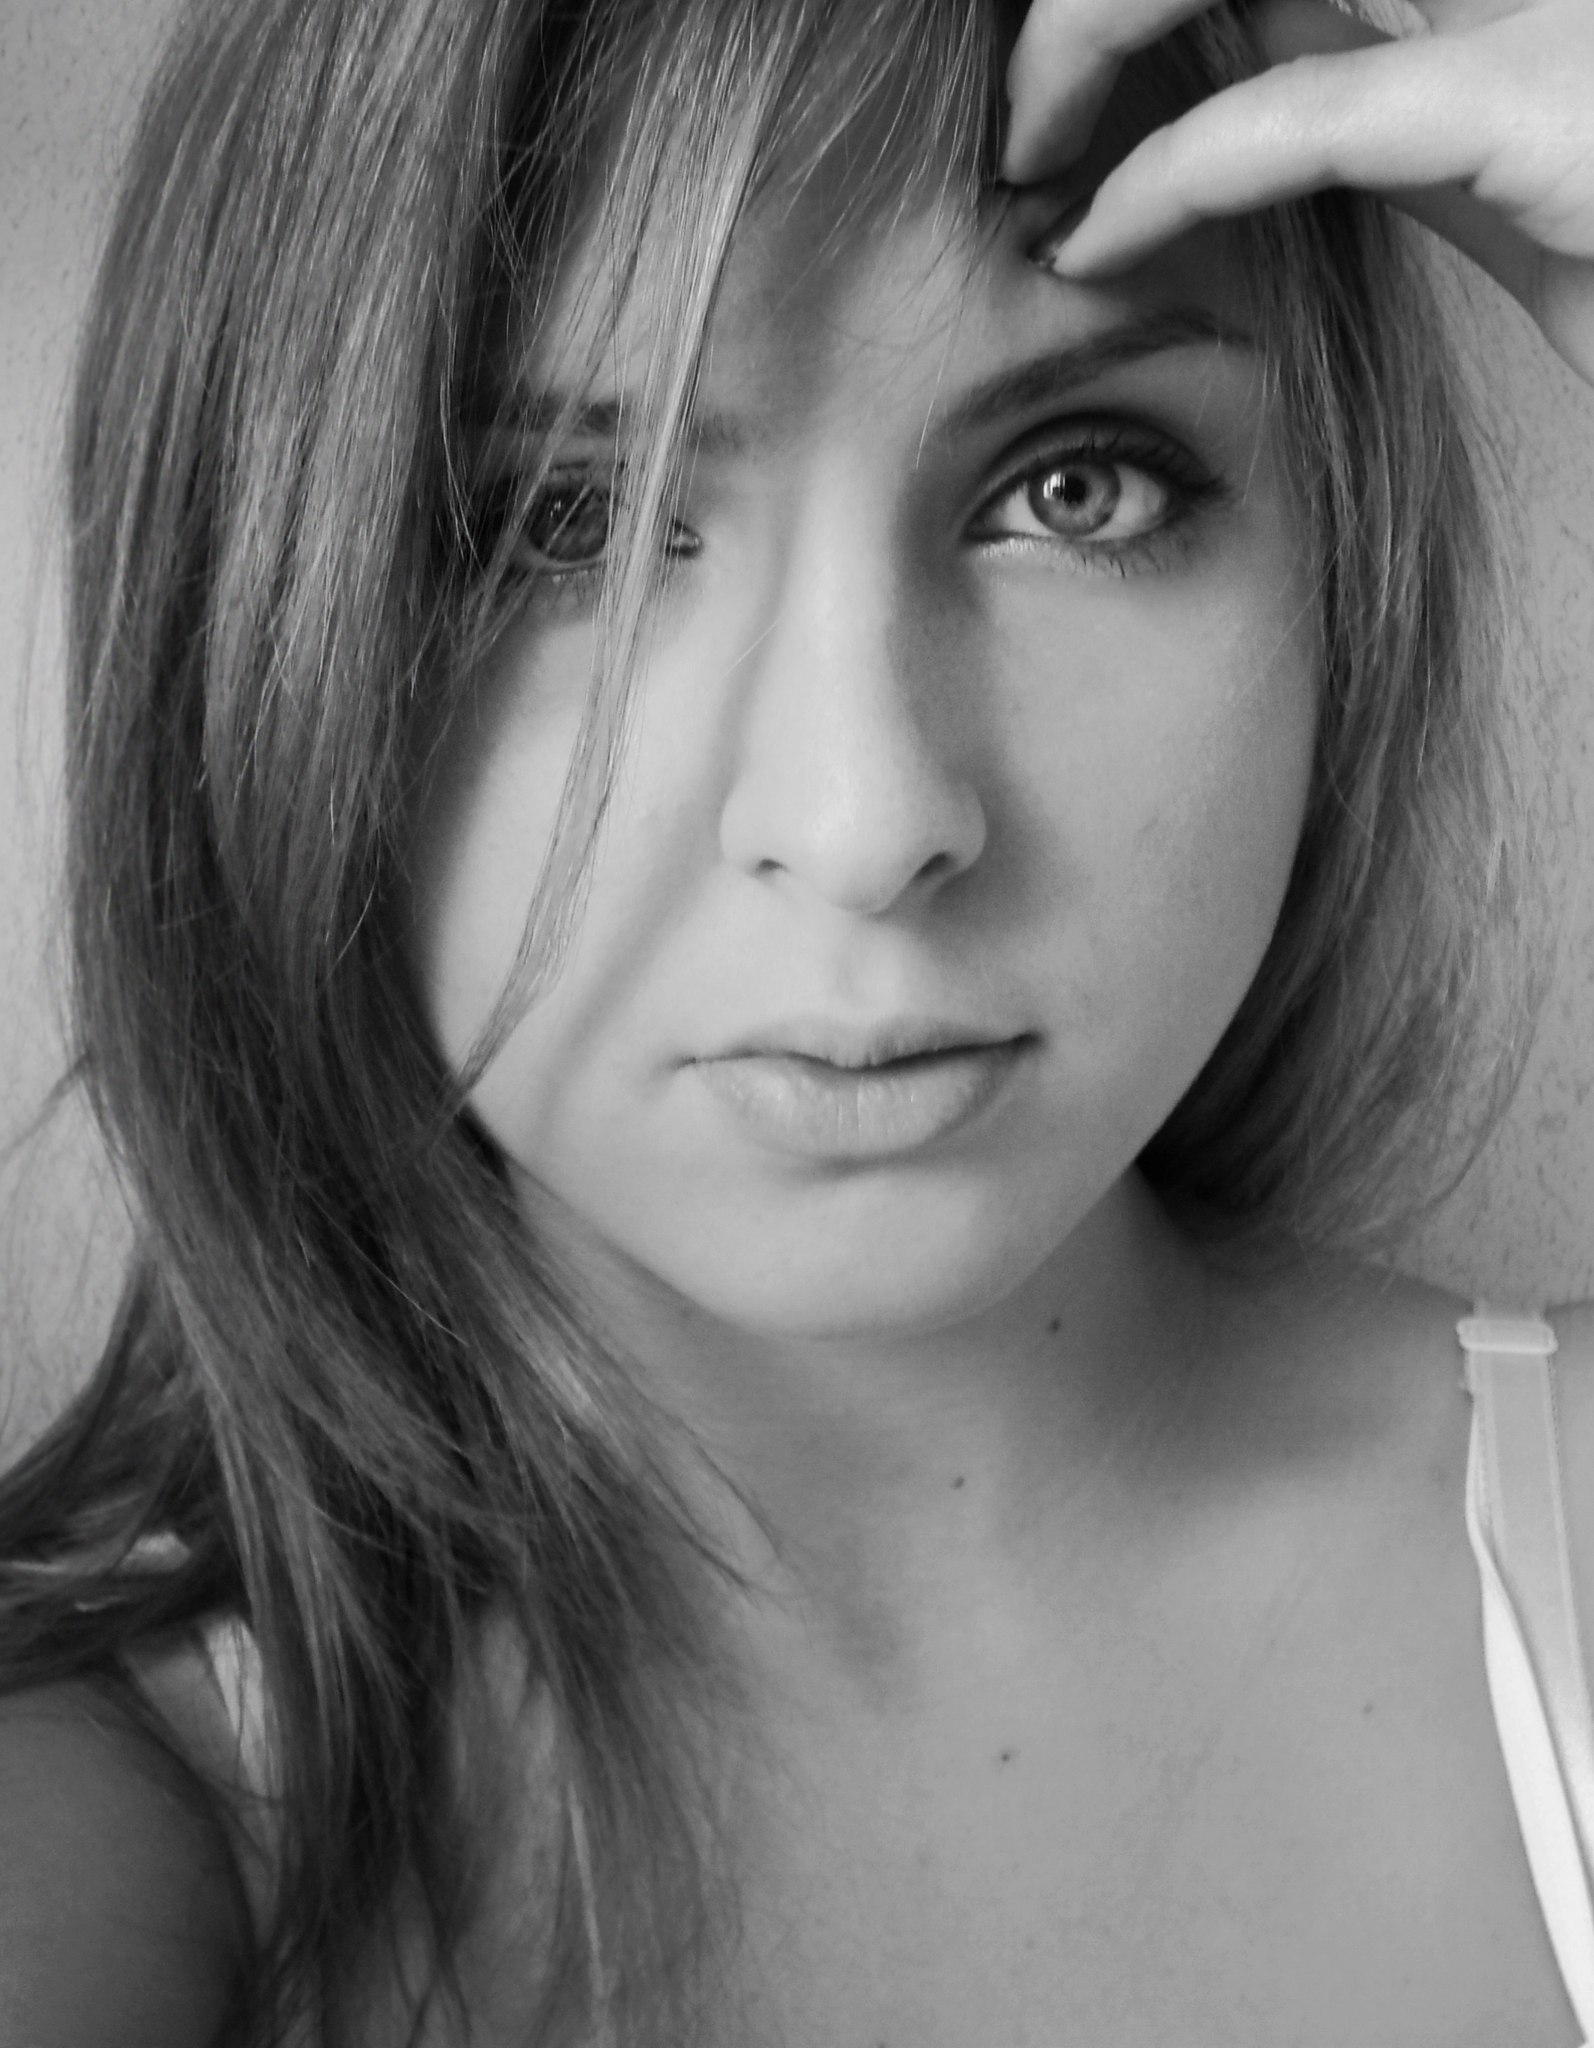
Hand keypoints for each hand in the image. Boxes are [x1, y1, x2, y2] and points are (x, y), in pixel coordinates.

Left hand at [1003, 0, 1593, 388]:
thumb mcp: (1466, 150)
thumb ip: (1352, 90)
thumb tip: (1208, 84)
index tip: (1060, 61)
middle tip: (1018, 98)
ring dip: (1089, 37)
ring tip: (1024, 147)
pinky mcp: (1526, 95)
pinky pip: (1292, 117)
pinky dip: (1165, 176)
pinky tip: (1093, 235)